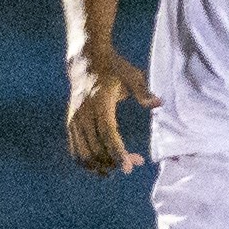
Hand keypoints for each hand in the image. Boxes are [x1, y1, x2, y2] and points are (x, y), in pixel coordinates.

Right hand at [66, 47, 162, 175]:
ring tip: (118, 167)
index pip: (108, 133)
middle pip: (97, 148)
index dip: (118, 152)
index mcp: (100, 102)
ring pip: (83, 154)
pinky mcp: (70, 124)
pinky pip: (75, 151)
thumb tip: (158, 103)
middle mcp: (84, 113)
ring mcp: (74, 120)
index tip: (129, 168)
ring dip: (101, 166)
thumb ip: (143, 91)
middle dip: (116, 161)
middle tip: (136, 162)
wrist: (85, 61)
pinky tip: (103, 166)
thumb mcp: (131, 74)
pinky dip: (87, 163)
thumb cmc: (113, 68)